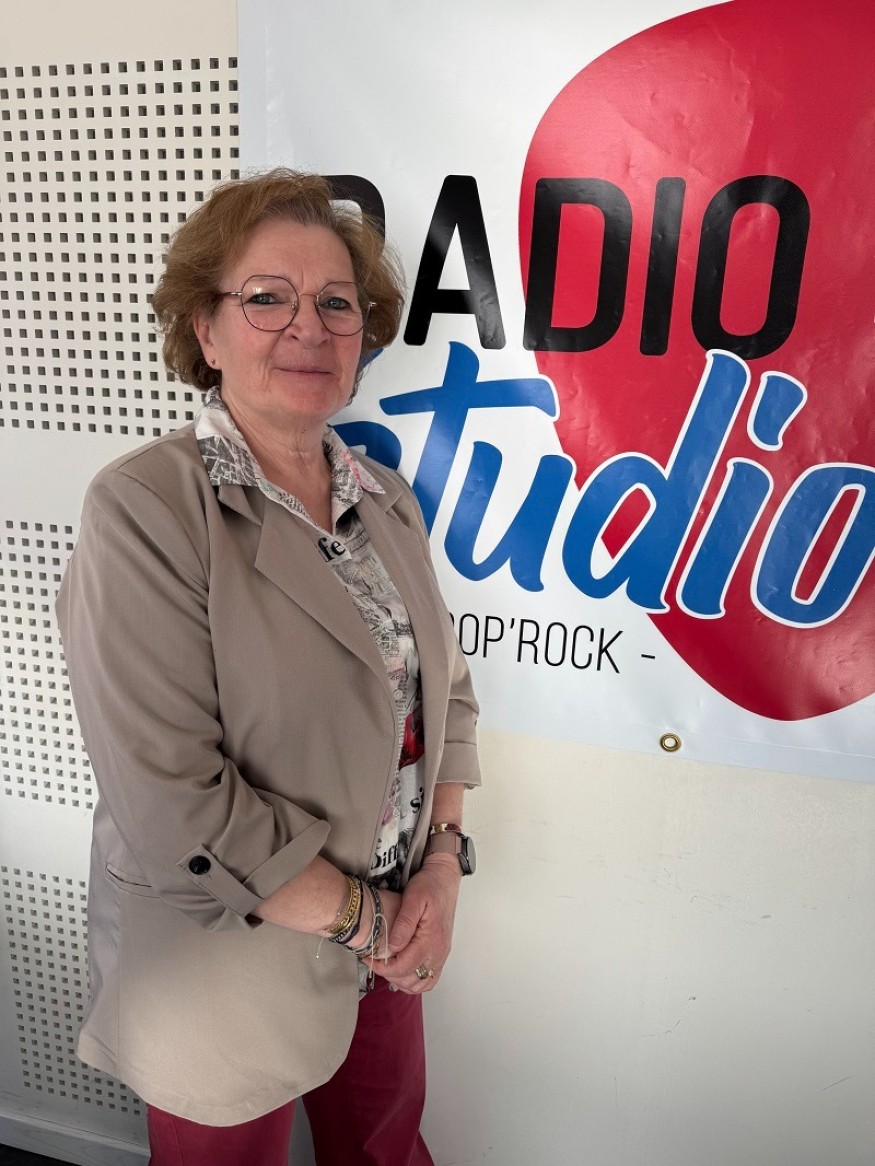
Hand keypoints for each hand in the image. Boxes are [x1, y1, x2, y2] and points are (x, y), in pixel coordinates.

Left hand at [363, 854, 460, 992]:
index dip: (383, 968)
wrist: (445, 879)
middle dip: (389, 974)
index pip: (404, 967)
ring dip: (402, 981)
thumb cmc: (428, 885)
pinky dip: (415, 980)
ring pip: (421, 984)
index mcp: (431, 940)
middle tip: (374, 961)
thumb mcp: (413, 897)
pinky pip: (430, 978)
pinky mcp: (441, 953)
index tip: (368, 958)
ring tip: (386, 967)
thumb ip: (403, 923)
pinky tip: (402, 971)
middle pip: (411, 979)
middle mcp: (438, 952)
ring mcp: (441, 954)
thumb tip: (392, 947)